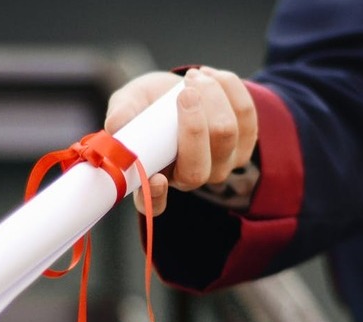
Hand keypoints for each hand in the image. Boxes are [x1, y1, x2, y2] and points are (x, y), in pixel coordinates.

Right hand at [104, 67, 257, 214]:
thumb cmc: (149, 103)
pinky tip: (211, 76)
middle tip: (184, 91)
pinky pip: (246, 114)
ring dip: (212, 96)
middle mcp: (190, 178)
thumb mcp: (129, 102)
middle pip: (198, 167)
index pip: (155, 204)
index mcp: (155, 178)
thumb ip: (122, 113)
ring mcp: (221, 164)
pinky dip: (229, 88)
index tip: (156, 179)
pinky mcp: (245, 143)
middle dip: (194, 124)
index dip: (156, 196)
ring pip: (226, 134)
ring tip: (193, 77)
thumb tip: (116, 126)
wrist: (181, 88)